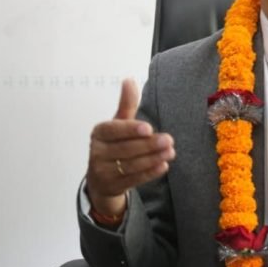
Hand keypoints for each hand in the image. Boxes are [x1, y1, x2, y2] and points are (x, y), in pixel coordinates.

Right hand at [86, 79, 174, 215]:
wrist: (100, 179)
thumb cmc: (112, 145)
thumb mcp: (117, 124)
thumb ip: (126, 104)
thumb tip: (129, 79)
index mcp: (98, 133)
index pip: (113, 130)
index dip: (130, 129)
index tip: (148, 128)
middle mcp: (97, 152)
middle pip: (124, 149)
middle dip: (148, 145)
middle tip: (169, 139)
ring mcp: (103, 172)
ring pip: (130, 165)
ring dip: (152, 158)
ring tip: (170, 151)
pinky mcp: (113, 187)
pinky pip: (133, 180)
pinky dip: (149, 173)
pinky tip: (163, 166)